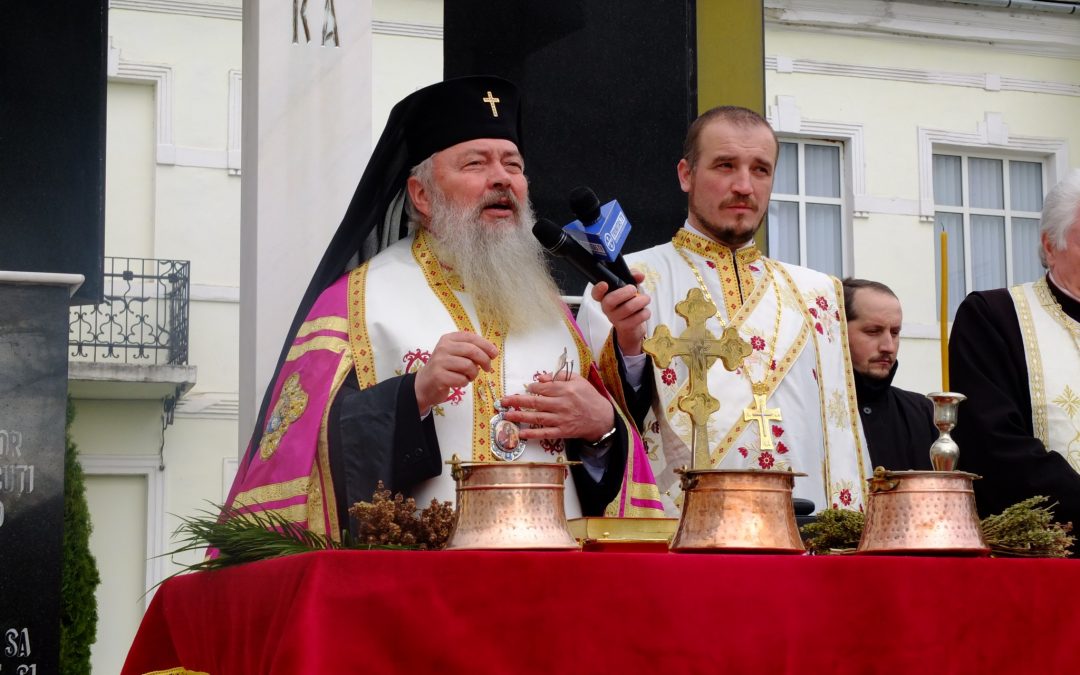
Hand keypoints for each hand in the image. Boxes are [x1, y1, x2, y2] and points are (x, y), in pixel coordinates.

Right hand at [414, 331, 498, 415]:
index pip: (472, 337)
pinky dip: (465, 383)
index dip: (486, 345)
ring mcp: (439, 362)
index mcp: (448, 339)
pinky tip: (459, 382)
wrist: (424, 384)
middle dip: (485, 360)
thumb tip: (492, 352)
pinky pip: (461, 379)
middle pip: (472, 350)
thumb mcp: (455, 354)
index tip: (495, 354)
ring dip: (474, 374)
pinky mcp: (438, 376)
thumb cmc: (444, 368)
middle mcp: (443, 347)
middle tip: (488, 368)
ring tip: (469, 377)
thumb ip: (470, 350)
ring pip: (468, 366)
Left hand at [500, 373, 614, 442]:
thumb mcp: (578, 380)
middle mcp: (562, 404)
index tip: (524, 388)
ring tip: (506, 415)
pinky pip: (545, 433)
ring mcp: (561, 419)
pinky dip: (532, 434)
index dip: (531, 388)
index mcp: (566, 390)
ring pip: (537, 417)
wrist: (602, 418)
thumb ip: (560, 376)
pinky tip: (521, 433)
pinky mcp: (563, 432)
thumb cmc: (589, 397)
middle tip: (503, 401)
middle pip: (535, 402)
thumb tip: (541, 378)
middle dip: (517, 401)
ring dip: (520, 417)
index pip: (543, 388)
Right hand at [590, 271, 650, 356]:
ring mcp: (615, 318)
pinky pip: (637, 318)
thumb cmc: (629, 302)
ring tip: (646, 299)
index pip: (595, 293)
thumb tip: (639, 276)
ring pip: (628, 308)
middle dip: (625, 292)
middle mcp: (607, 308)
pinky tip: (644, 310)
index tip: (605, 284)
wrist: (632, 325)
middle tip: (634, 289)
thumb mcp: (630, 286)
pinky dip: (645, 312)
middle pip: (610, 301)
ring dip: (641, 301)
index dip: (598, 289)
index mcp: (605, 296)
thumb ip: (633, 275)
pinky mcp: (624, 327)